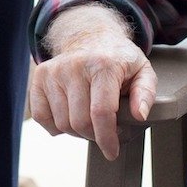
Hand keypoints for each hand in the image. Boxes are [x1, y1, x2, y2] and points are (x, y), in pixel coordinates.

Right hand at [29, 6, 155, 161]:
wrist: (90, 35)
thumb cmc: (118, 59)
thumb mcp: (142, 71)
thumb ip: (146, 93)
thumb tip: (140, 115)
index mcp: (103, 64)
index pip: (101, 112)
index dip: (106, 138)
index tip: (112, 152)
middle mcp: (75, 65)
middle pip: (79, 122)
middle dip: (94, 136)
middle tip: (104, 130)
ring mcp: (54, 71)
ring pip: (61, 123)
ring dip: (76, 131)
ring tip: (89, 119)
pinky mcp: (40, 76)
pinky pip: (41, 117)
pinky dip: (55, 126)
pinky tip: (69, 115)